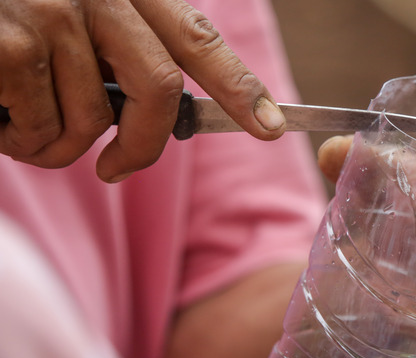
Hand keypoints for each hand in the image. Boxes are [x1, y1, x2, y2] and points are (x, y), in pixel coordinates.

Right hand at [0, 0, 284, 182]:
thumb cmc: (8, 15)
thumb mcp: (72, 17)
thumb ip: (118, 52)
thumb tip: (156, 118)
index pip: (196, 38)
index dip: (238, 86)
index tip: (273, 126)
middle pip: (156, 90)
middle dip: (142, 146)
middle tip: (117, 168)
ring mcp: (50, 12)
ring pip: (91, 120)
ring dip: (59, 146)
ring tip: (23, 125)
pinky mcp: (8, 43)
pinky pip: (40, 127)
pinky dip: (20, 140)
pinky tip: (0, 118)